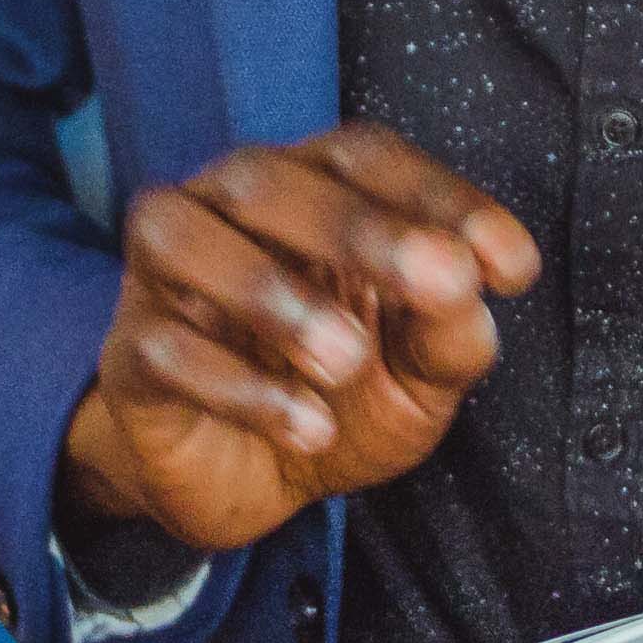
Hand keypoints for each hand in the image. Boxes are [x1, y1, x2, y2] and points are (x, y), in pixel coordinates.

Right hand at [58, 126, 541, 556]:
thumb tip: (472, 287)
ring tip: (347, 360)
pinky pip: (162, 346)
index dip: (439, 197)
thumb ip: (450, 333)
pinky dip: (239, 387)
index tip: (512, 265)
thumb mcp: (418, 379)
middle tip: (440, 282)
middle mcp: (227, 211)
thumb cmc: (336, 401)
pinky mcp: (130, 355)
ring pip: (183, 237)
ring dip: (270, 292)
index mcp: (308, 193)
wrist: (246, 484)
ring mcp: (165, 279)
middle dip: (358, 226)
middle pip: (269, 179)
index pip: (363, 157)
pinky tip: (308, 426)